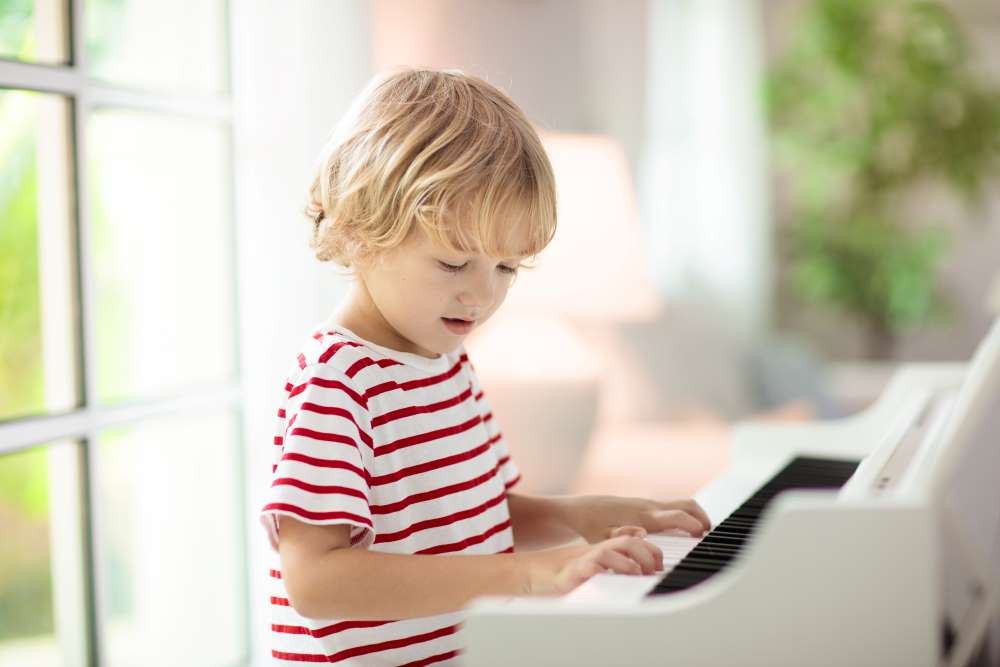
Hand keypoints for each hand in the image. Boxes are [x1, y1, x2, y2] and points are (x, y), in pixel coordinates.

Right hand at [519, 534, 664, 596]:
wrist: (529, 573)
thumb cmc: (563, 573)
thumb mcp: (593, 569)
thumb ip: (614, 567)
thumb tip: (639, 576)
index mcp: (603, 549)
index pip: (633, 541)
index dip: (650, 551)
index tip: (659, 567)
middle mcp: (595, 552)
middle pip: (626, 542)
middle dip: (646, 554)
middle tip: (655, 571)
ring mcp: (582, 561)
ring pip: (609, 552)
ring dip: (627, 562)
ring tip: (637, 574)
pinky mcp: (568, 574)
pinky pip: (587, 568)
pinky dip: (600, 571)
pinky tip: (608, 578)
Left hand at [562, 495, 711, 543]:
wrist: (581, 510)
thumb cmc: (592, 527)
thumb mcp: (603, 537)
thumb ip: (621, 536)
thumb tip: (642, 533)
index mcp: (643, 517)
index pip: (677, 517)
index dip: (694, 525)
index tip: (704, 536)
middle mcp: (650, 508)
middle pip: (687, 505)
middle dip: (703, 518)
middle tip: (711, 537)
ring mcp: (650, 504)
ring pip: (682, 504)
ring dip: (697, 516)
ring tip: (704, 534)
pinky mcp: (647, 506)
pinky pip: (674, 507)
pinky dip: (686, 515)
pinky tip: (688, 530)